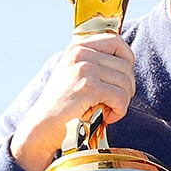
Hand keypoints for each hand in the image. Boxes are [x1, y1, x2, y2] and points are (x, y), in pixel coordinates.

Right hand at [10, 32, 135, 170]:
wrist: (42, 128)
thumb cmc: (64, 106)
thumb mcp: (77, 74)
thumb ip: (97, 63)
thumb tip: (128, 63)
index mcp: (78, 47)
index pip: (117, 42)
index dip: (127, 62)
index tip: (121, 80)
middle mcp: (81, 53)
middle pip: (126, 65)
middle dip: (126, 88)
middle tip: (114, 103)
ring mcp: (84, 69)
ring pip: (126, 82)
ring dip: (122, 102)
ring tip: (107, 111)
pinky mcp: (89, 87)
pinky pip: (121, 97)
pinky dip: (119, 111)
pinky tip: (107, 117)